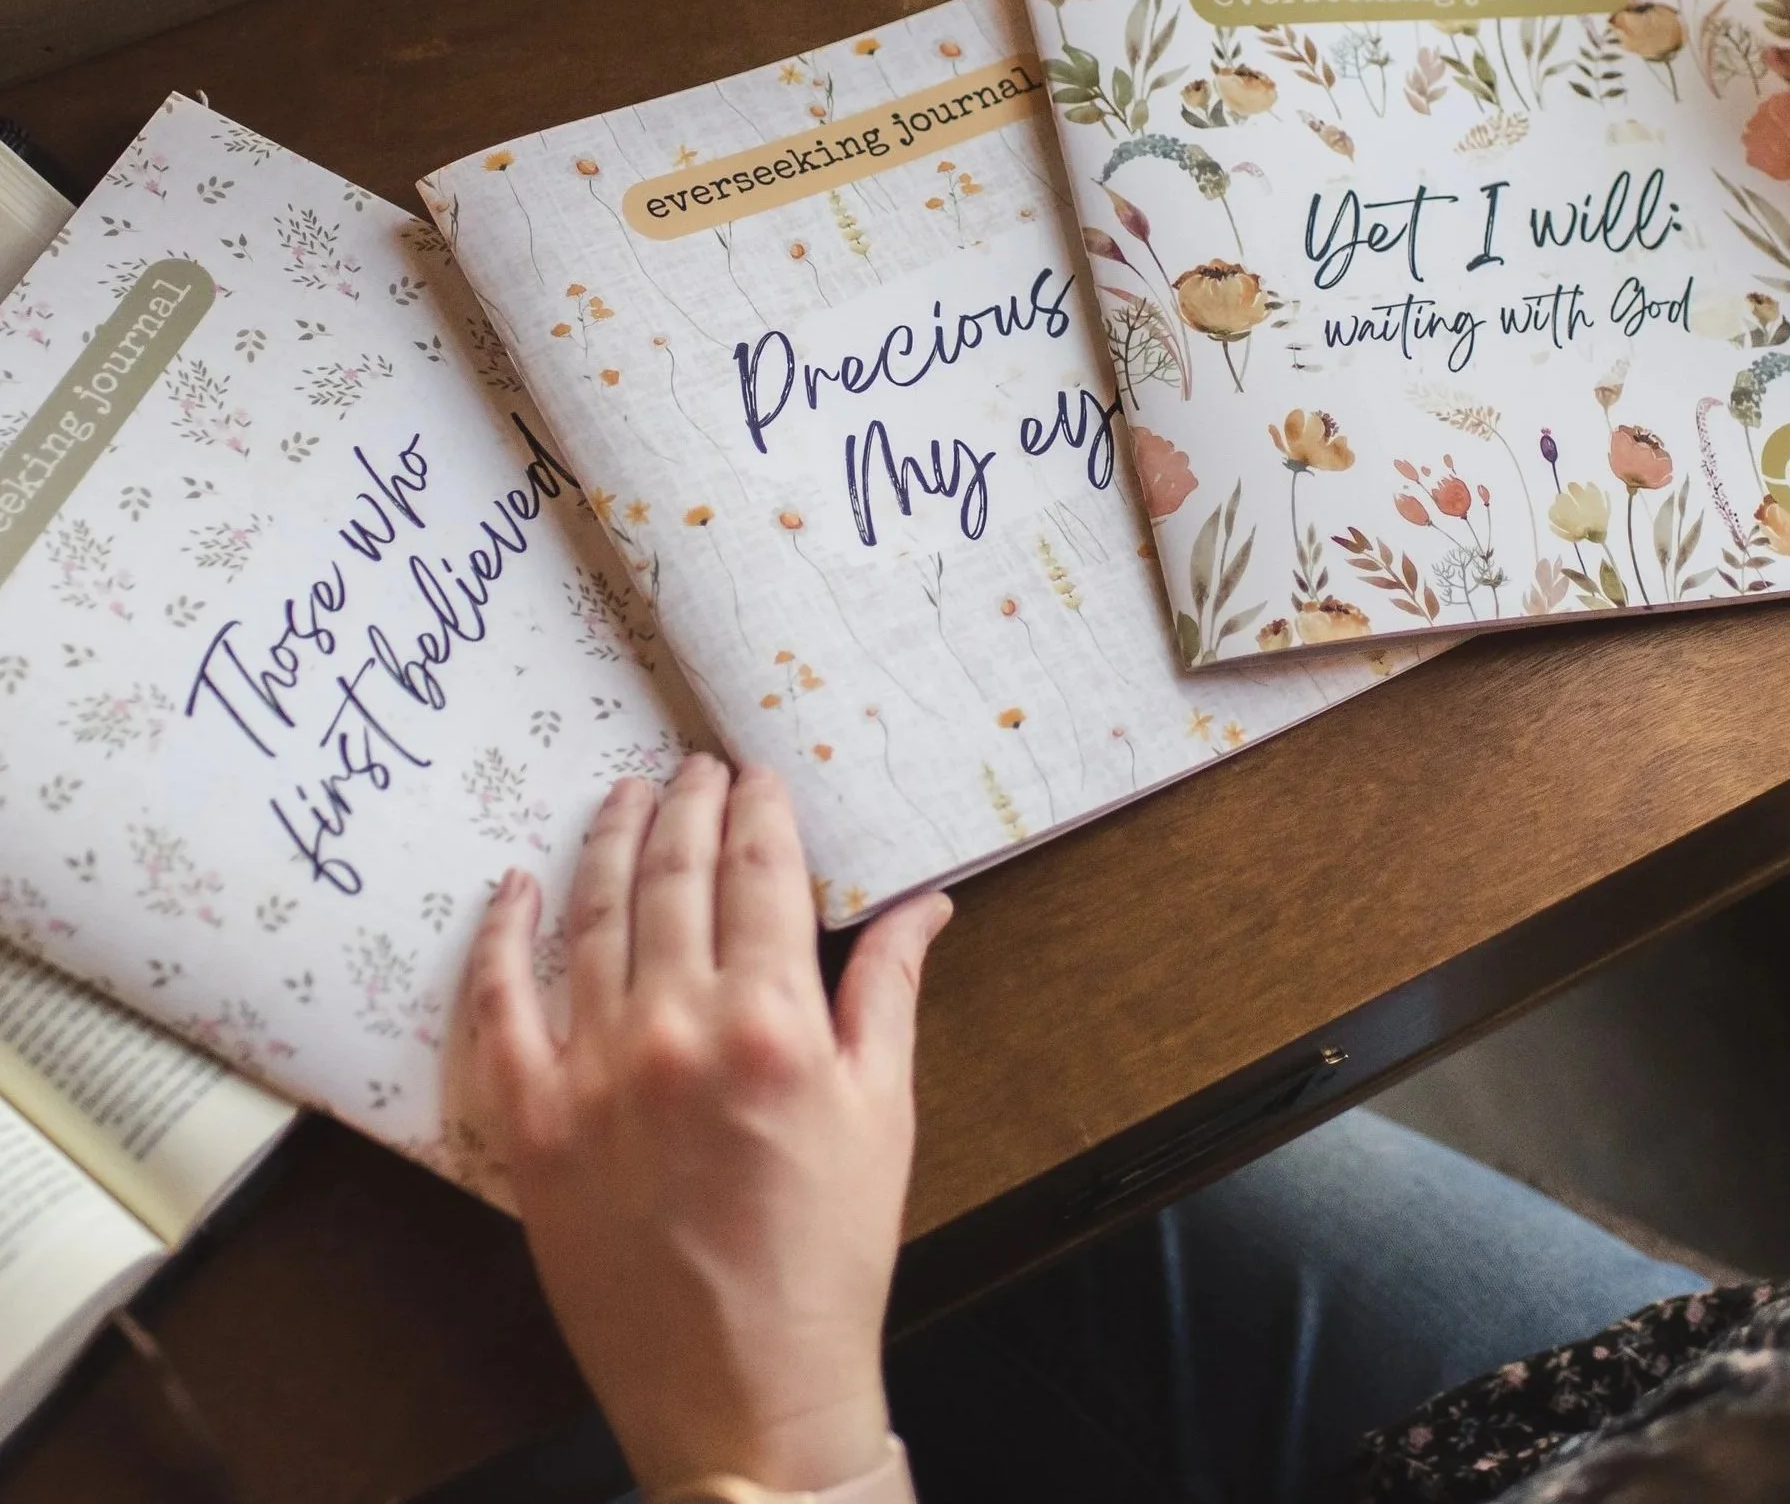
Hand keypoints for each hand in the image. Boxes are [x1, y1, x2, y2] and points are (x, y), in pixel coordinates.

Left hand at [455, 755, 950, 1495]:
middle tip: (695, 767)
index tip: (760, 776)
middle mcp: (676, 1031)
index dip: (761, 810)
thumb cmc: (829, 1254)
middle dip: (690, 806)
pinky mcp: (533, 1127)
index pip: (760, 872)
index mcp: (772, 1022)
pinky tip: (512, 888)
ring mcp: (594, 1075)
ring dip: (610, 844)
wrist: (744, 1392)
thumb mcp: (885, 1110)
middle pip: (676, 878)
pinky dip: (500, 939)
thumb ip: (891, 988)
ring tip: (625, 795)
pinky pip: (498, 1009)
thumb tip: (923, 899)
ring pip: (593, 920)